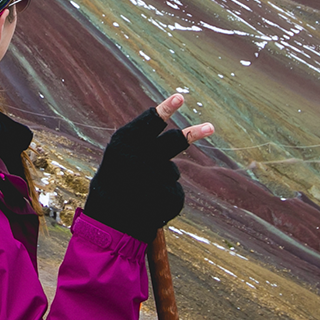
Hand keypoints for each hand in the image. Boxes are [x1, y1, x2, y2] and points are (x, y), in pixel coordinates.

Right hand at [82, 94, 214, 242]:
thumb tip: (183, 134)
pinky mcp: (169, 198)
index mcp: (125, 144)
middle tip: (211, 127)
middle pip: (174, 142)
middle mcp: (141, 159)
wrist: (108, 223)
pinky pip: (174, 191)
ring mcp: (156, 179)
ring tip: (143, 191)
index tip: (179, 96)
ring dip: (162, 178)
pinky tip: (150, 204)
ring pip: (171, 171)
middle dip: (194, 133)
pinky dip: (166, 196)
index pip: (150, 121)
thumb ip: (144, 143)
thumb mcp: (121, 157)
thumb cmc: (114, 182)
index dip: (166, 108)